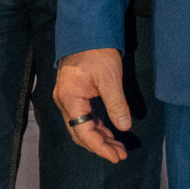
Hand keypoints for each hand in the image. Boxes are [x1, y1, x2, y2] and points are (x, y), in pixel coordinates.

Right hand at [55, 48, 133, 162]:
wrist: (87, 31)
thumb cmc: (97, 53)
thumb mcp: (110, 79)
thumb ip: (117, 105)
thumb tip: (124, 127)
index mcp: (70, 99)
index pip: (83, 132)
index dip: (100, 147)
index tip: (116, 157)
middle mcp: (65, 102)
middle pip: (79, 133)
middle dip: (100, 146)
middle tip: (120, 155)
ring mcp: (68, 98)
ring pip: (81, 126)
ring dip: (99, 138)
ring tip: (118, 147)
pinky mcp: (74, 94)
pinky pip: (84, 117)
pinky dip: (97, 126)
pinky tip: (110, 131)